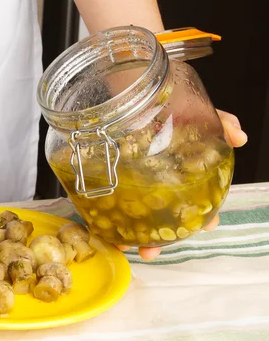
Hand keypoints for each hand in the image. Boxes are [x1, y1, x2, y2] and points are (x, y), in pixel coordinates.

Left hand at [116, 109, 246, 259]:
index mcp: (181, 171)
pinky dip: (104, 220)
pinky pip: (106, 203)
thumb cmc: (159, 102)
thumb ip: (217, 121)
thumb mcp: (190, 108)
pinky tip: (102, 230)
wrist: (123, 89)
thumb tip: (238, 136)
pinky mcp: (106, 177)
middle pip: (163, 216)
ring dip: (131, 236)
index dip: (204, 216)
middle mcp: (158, 181)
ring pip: (134, 216)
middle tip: (152, 251)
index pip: (199, 200)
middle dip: (161, 238)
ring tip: (125, 248)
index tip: (207, 225)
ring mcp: (132, 182)